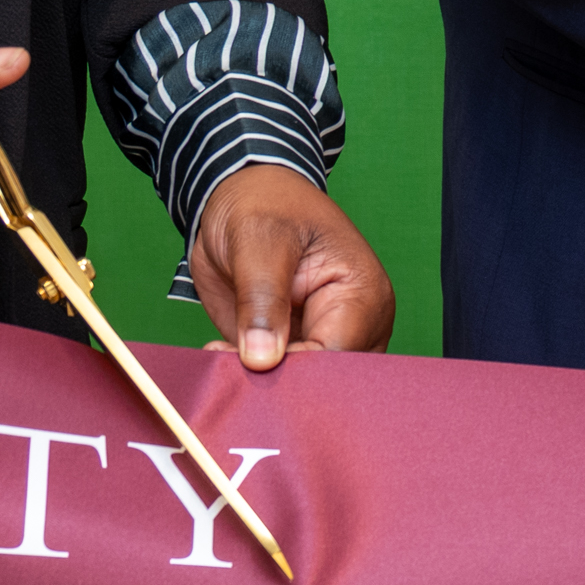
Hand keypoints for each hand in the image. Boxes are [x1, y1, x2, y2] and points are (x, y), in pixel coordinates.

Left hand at [185, 166, 393, 369]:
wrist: (239, 196)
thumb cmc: (262, 204)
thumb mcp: (259, 240)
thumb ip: (262, 299)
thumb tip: (262, 359)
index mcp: (362, 294)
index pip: (339, 355)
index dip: (298, 369)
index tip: (251, 364)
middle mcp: (351, 325)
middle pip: (328, 380)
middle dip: (281, 382)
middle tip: (231, 364)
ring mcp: (321, 338)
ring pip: (303, 387)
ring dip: (262, 384)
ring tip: (223, 356)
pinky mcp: (292, 347)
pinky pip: (278, 380)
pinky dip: (248, 378)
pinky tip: (222, 357)